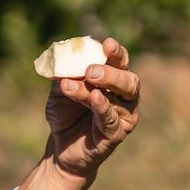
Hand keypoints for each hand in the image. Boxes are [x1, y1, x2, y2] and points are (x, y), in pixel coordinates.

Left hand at [45, 36, 139, 179]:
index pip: (120, 62)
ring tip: (75, 84)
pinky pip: (112, 120)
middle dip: (110, 73)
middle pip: (128, 81)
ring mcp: (124, 116)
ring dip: (94, 91)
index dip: (116, 52)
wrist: (60, 145)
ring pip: (116, 100)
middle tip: (90, 70)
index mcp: (114, 79)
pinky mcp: (116, 134)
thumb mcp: (60, 89)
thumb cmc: (65, 113)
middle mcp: (125, 97)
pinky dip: (103, 107)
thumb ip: (63, 73)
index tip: (107, 43)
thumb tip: (61, 56)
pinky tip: (94, 98)